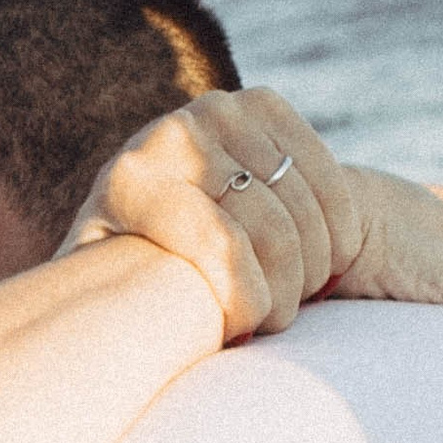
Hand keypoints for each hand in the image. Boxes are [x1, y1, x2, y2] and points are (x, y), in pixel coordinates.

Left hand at [60, 87, 367, 337]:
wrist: (153, 204)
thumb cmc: (131, 270)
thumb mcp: (105, 294)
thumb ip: (106, 314)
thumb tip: (103, 339)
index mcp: (129, 182)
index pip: (221, 246)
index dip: (249, 299)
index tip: (249, 330)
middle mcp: (171, 134)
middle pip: (268, 226)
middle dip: (288, 287)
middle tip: (280, 318)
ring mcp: (218, 110)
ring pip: (303, 205)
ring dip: (316, 262)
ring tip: (299, 291)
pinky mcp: (261, 102)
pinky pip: (326, 174)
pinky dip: (339, 225)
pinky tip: (329, 256)